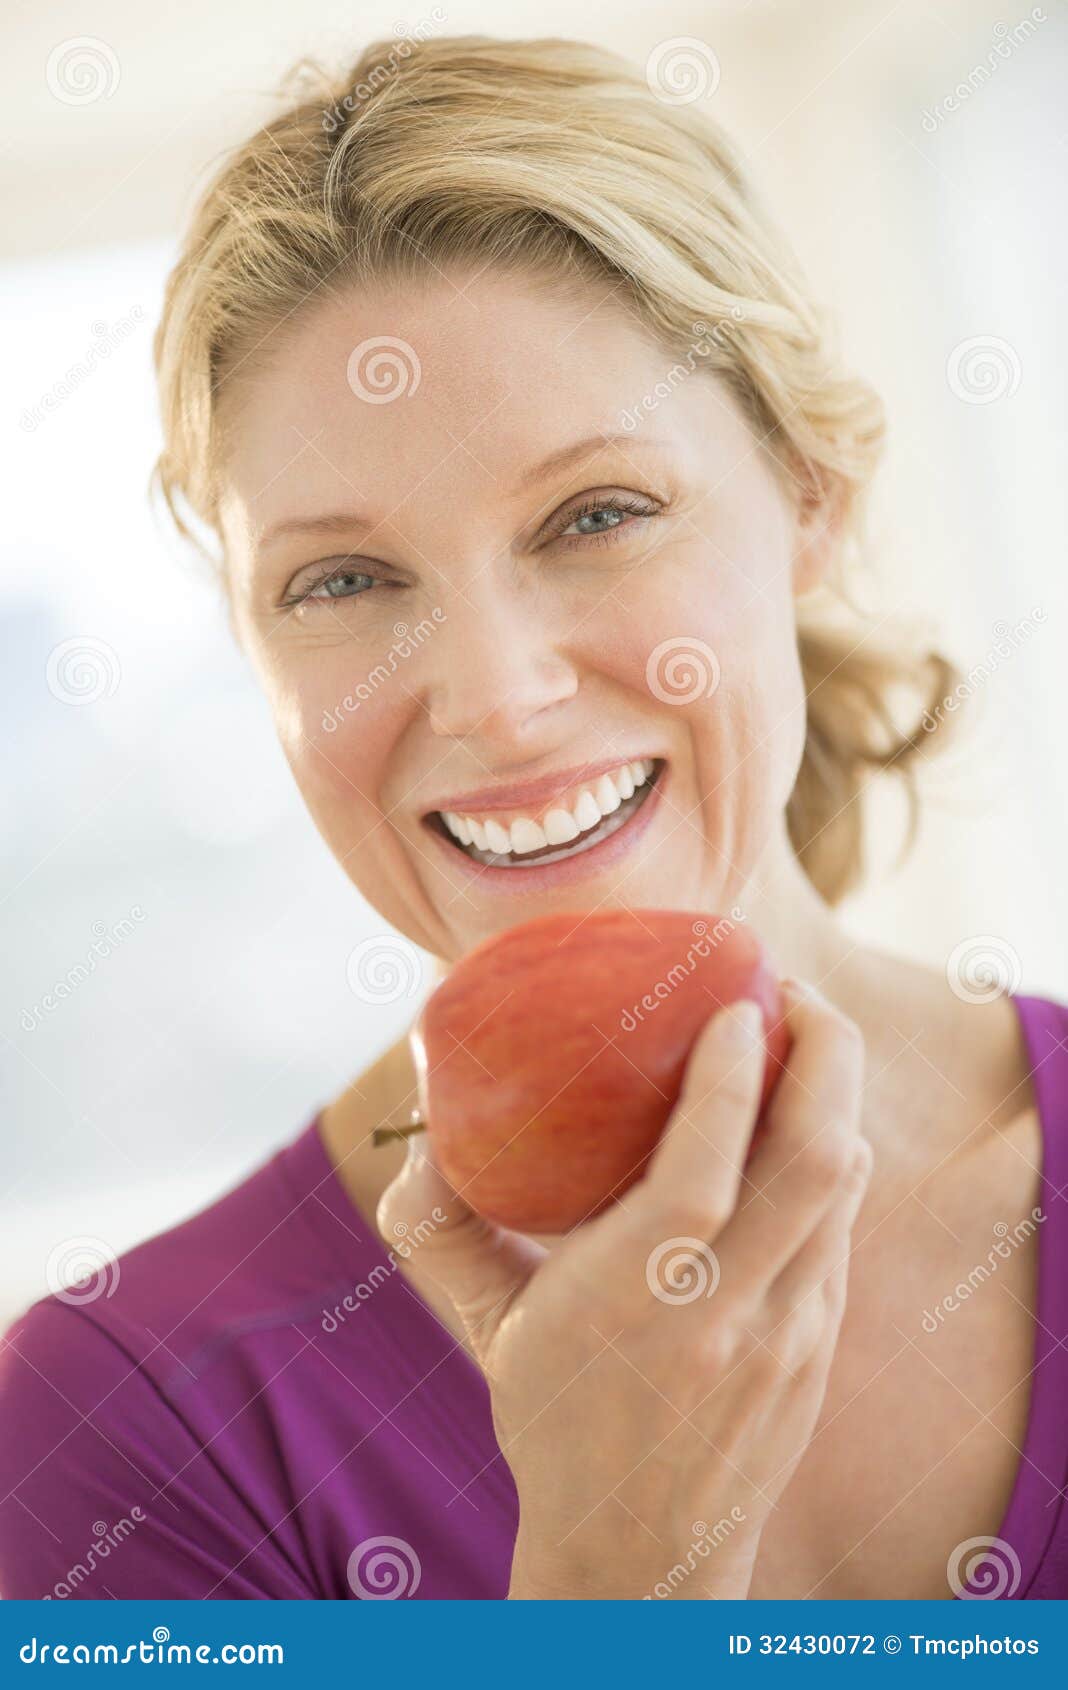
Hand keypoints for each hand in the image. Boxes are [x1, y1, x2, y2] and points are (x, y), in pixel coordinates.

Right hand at [378, 979, 869, 1599]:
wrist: (642, 1556)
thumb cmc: (555, 1421)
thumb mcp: (486, 1323)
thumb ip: (441, 1220)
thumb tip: (418, 1116)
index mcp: (634, 1298)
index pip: (707, 1169)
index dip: (733, 1076)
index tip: (733, 1007)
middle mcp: (728, 1313)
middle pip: (816, 1160)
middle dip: (825, 1054)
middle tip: (791, 994)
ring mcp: (790, 1333)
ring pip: (843, 1185)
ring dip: (833, 1096)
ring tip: (800, 1039)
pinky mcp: (820, 1345)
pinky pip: (840, 1223)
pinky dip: (827, 1154)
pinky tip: (797, 1123)